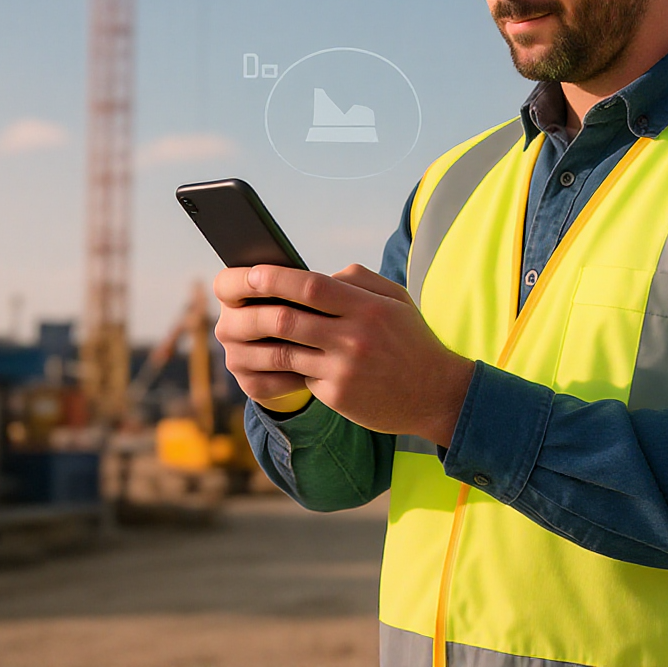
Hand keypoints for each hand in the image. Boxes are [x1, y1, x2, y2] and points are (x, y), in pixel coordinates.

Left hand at [213, 263, 474, 446]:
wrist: (436, 393)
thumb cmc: (412, 339)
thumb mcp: (396, 300)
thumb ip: (359, 280)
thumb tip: (318, 273)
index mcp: (368, 308)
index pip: (311, 286)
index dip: (276, 278)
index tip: (252, 272)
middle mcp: (354, 338)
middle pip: (289, 319)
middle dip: (255, 308)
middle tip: (231, 300)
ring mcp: (343, 369)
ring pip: (285, 352)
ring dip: (258, 341)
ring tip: (239, 330)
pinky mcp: (337, 395)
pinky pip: (297, 376)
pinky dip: (279, 366)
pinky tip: (265, 358)